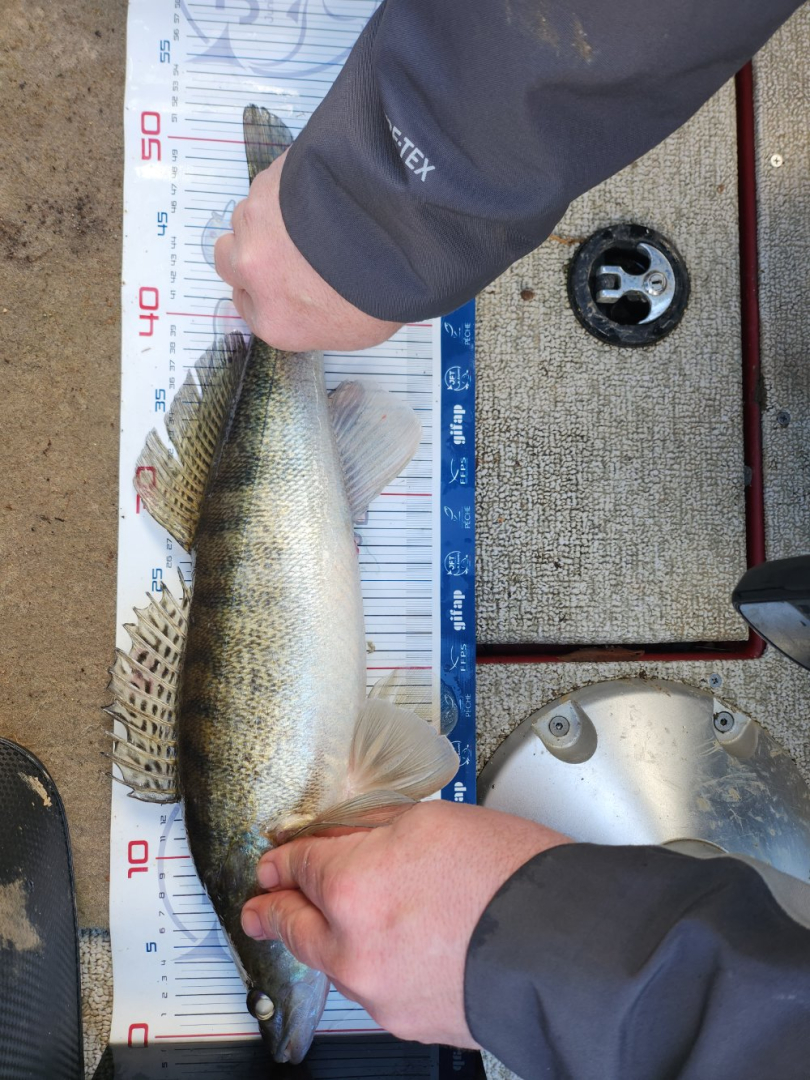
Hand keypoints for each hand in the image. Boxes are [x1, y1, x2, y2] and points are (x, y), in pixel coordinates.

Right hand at [214, 149, 401, 351]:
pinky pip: (268, 187)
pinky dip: (287, 190)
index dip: (263, 289)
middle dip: (252, 253)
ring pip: (246, 220)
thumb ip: (316, 319)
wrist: (392, 230)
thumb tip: (315, 303)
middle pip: (229, 261)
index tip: (279, 280)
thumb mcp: (355, 331)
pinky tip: (319, 196)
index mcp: (274, 320)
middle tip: (288, 249)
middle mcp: (253, 272)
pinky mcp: (267, 183)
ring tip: (311, 220)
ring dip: (270, 220)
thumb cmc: (382, 284)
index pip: (246, 306)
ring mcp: (256, 224)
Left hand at [240, 801, 569, 1047]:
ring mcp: (378, 992)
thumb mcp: (432, 820)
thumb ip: (372, 827)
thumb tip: (343, 833)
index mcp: (351, 886)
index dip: (284, 857)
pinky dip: (366, 963)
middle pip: (293, 924)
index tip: (278, 858)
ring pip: (330, 960)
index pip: (297, 866)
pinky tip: (385, 944)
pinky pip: (369, 985)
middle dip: (273, 908)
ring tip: (324, 918)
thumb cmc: (512, 878)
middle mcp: (352, 948)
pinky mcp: (406, 1020)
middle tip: (262, 901)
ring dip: (324, 936)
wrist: (567, 947)